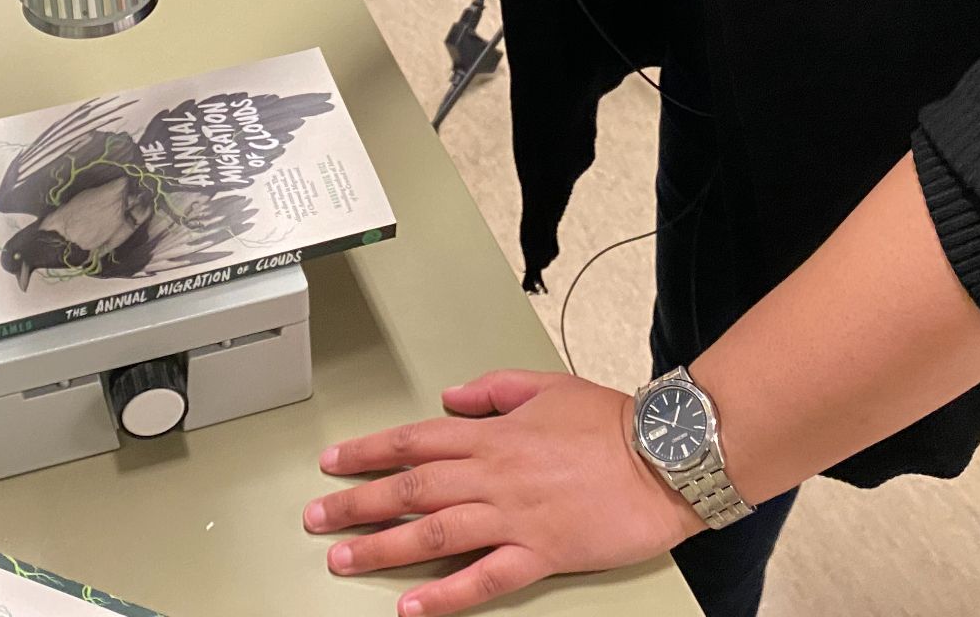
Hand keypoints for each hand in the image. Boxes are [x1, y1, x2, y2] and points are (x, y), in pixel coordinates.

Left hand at [304, 370, 704, 615]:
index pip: (413, 441)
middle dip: (356, 503)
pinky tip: (411, 607)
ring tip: (342, 558)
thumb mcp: (546, 386)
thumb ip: (493, 391)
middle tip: (316, 516)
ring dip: (382, 548)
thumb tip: (451, 398)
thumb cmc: (612, 422)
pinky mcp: (540, 555)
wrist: (664, 457)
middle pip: (410, 488)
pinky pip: (482, 578)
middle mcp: (493, 474)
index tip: (332, 462)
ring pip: (433, 533)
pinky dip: (443, 595)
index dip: (367, 452)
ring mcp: (514, 517)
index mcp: (493, 434)